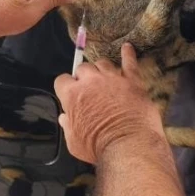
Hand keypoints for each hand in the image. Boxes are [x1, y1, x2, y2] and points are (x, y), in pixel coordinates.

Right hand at [54, 43, 165, 163]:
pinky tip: (127, 48)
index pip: (62, 80)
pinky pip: (130, 63)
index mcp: (72, 95)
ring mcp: (112, 79)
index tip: (70, 94)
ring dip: (101, 69)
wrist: (129, 146)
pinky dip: (128, 54)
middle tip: (90, 90)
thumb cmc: (98, 147)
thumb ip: (67, 126)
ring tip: (104, 78)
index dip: (66, 87)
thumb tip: (65, 117)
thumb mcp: (73, 142)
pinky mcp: (132, 82)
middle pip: (83, 68)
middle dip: (83, 77)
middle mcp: (91, 81)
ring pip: (103, 63)